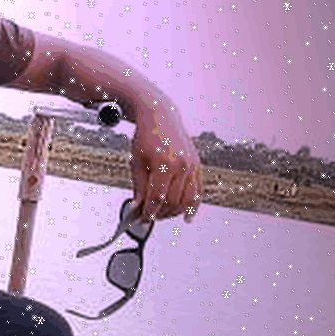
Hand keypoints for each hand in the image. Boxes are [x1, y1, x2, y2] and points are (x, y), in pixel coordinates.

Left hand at [129, 100, 201, 222]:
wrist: (161, 117)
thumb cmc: (146, 136)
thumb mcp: (136, 162)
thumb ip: (139, 187)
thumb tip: (138, 207)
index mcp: (164, 163)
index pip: (157, 197)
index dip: (149, 212)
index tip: (142, 219)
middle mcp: (182, 165)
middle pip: (173, 201)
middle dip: (160, 214)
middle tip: (149, 218)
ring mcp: (192, 166)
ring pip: (187, 200)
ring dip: (174, 212)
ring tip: (162, 216)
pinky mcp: (197, 166)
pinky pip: (198, 191)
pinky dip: (193, 206)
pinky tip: (187, 216)